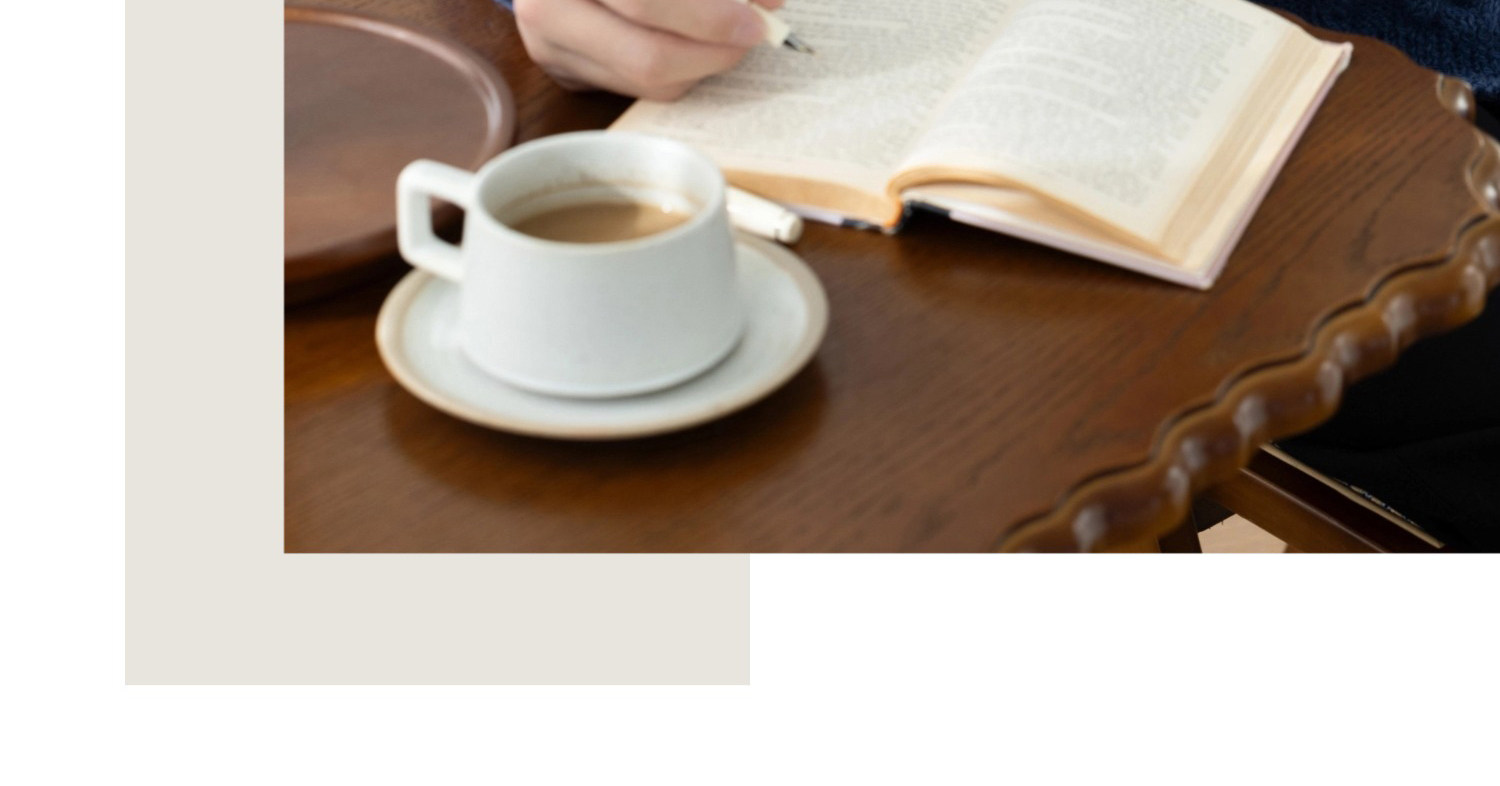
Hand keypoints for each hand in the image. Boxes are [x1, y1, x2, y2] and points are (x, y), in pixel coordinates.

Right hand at [513, 0, 784, 100]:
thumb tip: (766, 2)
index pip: (643, 2)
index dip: (708, 16)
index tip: (758, 15)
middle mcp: (546, 12)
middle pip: (648, 57)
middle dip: (716, 50)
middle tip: (755, 32)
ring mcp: (550, 50)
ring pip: (649, 82)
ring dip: (704, 63)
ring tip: (731, 34)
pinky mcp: (565, 73)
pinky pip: (638, 88)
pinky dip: (680, 68)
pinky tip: (694, 41)